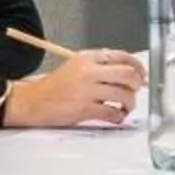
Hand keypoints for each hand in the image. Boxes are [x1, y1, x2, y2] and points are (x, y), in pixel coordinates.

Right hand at [3, 48, 144, 127]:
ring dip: (129, 103)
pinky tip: (116, 117)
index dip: (137, 66)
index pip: (122, 56)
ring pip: (123, 94)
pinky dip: (119, 117)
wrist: (33, 101)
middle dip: (136, 84)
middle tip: (134, 92)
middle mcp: (89, 71)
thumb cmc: (55, 86)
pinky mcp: (84, 109)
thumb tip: (127, 73)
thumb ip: (99, 66)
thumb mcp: (76, 66)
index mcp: (88, 57)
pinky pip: (112, 113)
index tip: (142, 75)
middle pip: (127, 74)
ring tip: (125, 107)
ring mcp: (87, 90)